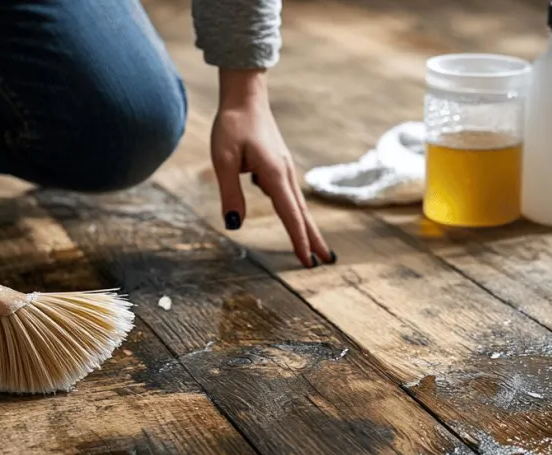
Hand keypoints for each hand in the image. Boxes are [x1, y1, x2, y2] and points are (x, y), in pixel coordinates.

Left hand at [211, 69, 333, 267]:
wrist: (245, 97)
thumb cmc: (233, 125)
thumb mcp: (223, 160)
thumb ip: (229, 193)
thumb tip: (235, 224)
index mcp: (274, 173)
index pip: (289, 213)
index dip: (299, 239)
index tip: (308, 260)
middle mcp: (284, 174)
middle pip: (302, 213)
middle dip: (314, 238)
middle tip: (327, 261)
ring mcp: (283, 170)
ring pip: (298, 205)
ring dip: (308, 227)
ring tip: (317, 248)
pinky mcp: (278, 166)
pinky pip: (289, 196)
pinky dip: (297, 213)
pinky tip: (295, 220)